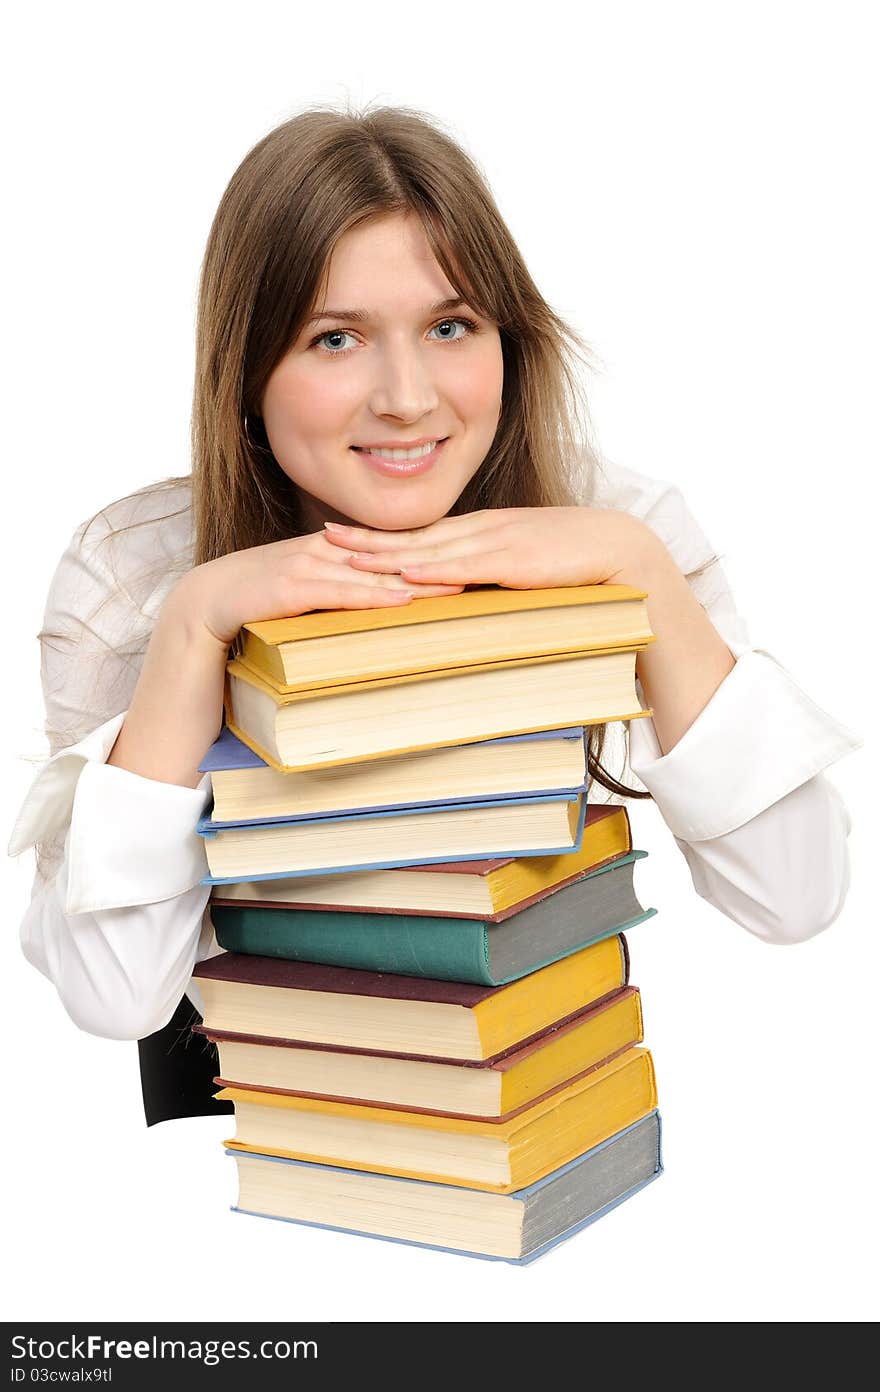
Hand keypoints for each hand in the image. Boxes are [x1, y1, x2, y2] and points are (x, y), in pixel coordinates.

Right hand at [168, 528, 464, 648]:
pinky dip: (374, 595)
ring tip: (458, 586)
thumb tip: (373, 608)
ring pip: (373, 572)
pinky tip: (403, 598)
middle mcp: (323, 551)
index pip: (388, 550)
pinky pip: (341, 591)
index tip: (469, 560)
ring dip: (417, 579)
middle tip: (480, 569)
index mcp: (329, 550)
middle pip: (390, 556)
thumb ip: (336, 595)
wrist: (204, 609)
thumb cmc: (254, 605)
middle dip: (436, 563)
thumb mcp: (303, 595)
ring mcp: (306, 566)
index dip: (430, 554)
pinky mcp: (292, 587)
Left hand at [323, 507, 658, 590]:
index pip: (421, 533)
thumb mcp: (524, 562)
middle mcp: (482, 530)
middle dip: (367, 539)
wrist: (619, 548)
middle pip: (413, 537)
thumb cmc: (575, 559)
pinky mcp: (514, 560)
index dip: (380, 534)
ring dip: (386, 555)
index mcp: (483, 530)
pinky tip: (405, 575)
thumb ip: (493, 572)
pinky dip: (433, 571)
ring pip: (429, 550)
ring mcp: (496, 542)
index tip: (343, 535)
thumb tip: (464, 593)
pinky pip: (465, 567)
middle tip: (322, 539)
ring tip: (345, 557)